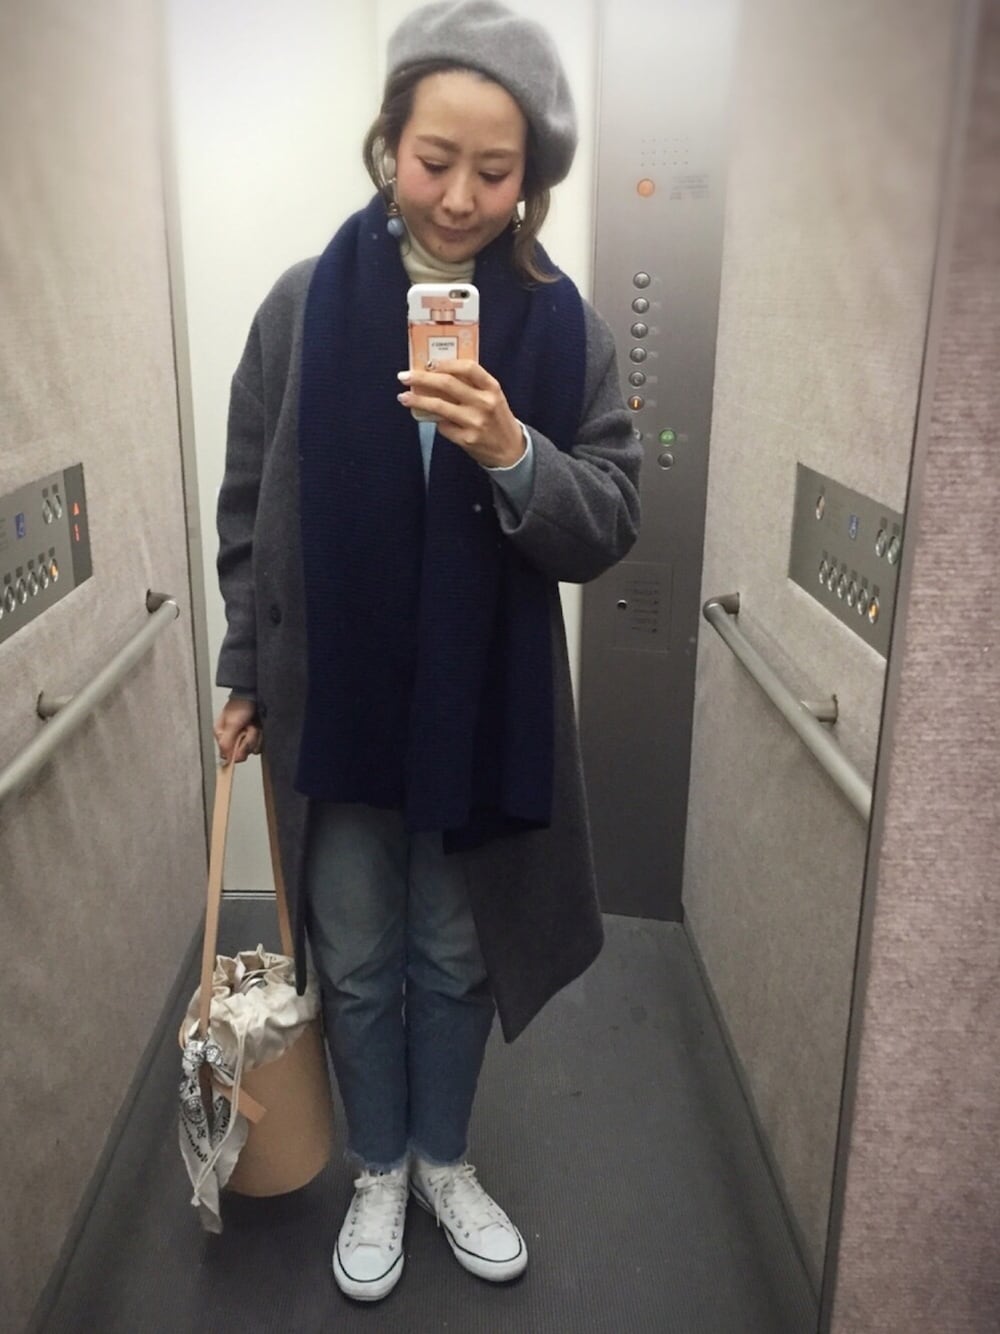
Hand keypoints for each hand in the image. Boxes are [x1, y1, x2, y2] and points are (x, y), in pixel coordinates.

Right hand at [214, 698, 260, 765]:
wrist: (255, 695)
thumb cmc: (241, 704)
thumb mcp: (231, 724)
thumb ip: (226, 742)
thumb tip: (227, 759)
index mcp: (222, 735)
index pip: (228, 754)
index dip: (237, 750)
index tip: (241, 739)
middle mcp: (234, 738)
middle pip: (242, 753)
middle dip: (248, 740)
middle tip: (248, 727)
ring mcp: (246, 737)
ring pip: (253, 749)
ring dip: (256, 736)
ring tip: (254, 724)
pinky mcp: (256, 736)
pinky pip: (260, 745)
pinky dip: (262, 736)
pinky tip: (259, 726)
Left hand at [397, 360, 524, 468]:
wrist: (511, 450)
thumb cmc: (497, 419)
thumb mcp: (493, 397)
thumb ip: (472, 385)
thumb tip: (437, 374)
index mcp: (492, 388)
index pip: (468, 367)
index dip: (445, 363)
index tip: (429, 363)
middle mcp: (484, 403)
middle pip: (447, 384)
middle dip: (421, 378)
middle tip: (404, 376)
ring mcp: (475, 422)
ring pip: (439, 406)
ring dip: (417, 400)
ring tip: (402, 397)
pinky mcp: (466, 439)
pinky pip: (443, 426)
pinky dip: (435, 421)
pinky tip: (432, 419)